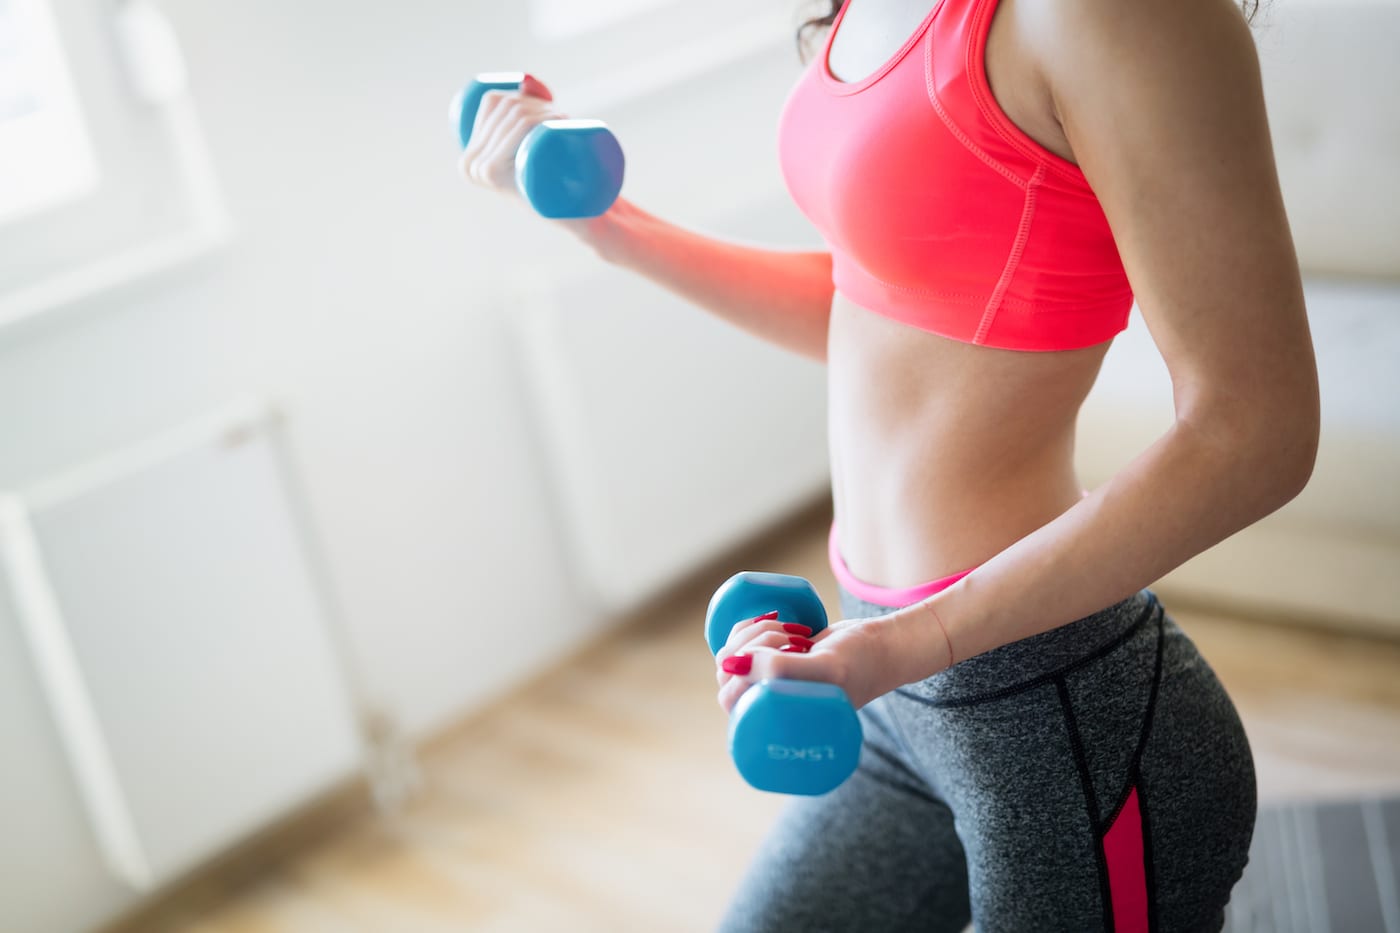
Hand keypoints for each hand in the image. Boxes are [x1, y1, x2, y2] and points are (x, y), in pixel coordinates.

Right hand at [458, 74, 562, 195]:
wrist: (572, 218)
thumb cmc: (552, 187)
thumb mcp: (530, 163)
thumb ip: (519, 137)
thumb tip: (526, 87)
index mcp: (468, 156)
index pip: (493, 102)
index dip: (522, 94)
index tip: (548, 106)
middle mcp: (469, 164)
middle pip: (507, 110)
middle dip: (538, 103)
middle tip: (563, 116)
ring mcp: (483, 171)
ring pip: (516, 116)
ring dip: (544, 109)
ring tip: (565, 119)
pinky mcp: (500, 176)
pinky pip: (518, 130)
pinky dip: (539, 118)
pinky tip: (556, 120)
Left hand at [714, 612, 901, 713]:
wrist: (879, 645)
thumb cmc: (858, 664)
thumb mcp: (826, 668)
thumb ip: (782, 670)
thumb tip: (730, 665)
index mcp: (775, 724)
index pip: (730, 696)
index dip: (747, 667)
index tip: (784, 652)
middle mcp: (766, 707)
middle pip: (726, 671)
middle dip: (752, 642)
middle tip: (791, 640)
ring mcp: (765, 683)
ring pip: (731, 652)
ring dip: (756, 632)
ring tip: (795, 635)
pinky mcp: (769, 661)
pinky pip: (740, 641)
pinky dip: (753, 625)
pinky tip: (779, 622)